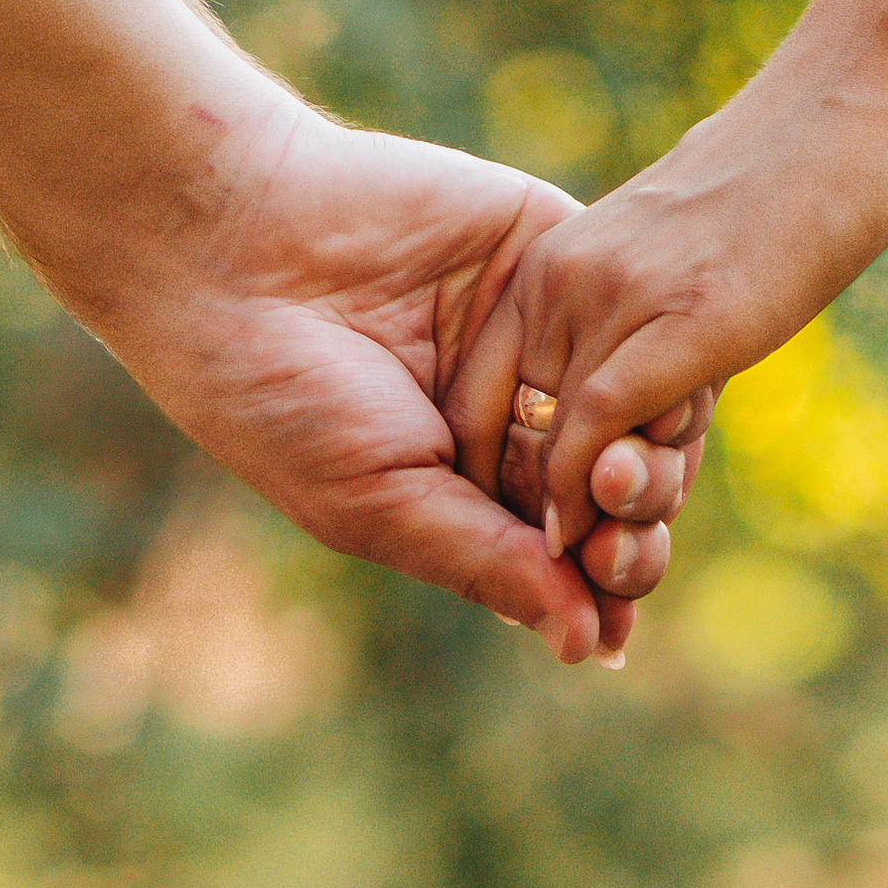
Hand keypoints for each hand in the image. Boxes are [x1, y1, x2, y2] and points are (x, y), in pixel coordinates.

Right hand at [57, 93, 705, 665]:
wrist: (233, 241)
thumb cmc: (279, 395)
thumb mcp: (380, 506)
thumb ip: (489, 567)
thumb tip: (590, 647)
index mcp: (467, 491)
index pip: (566, 556)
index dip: (602, 592)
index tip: (613, 626)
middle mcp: (514, 418)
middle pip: (619, 490)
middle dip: (635, 535)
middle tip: (621, 551)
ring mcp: (540, 336)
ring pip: (640, 407)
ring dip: (654, 456)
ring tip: (627, 482)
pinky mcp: (554, 254)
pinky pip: (633, 315)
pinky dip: (647, 362)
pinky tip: (636, 402)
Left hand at [448, 70, 887, 565]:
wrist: (847, 108)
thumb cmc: (780, 191)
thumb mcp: (676, 266)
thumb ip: (634, 335)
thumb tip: (622, 417)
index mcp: (549, 267)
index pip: (483, 398)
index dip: (497, 490)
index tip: (532, 558)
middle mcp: (561, 279)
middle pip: (507, 434)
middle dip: (526, 532)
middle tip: (558, 603)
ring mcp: (616, 298)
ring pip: (551, 446)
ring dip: (566, 536)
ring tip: (585, 596)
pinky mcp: (679, 318)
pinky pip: (596, 425)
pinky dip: (585, 496)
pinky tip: (588, 548)